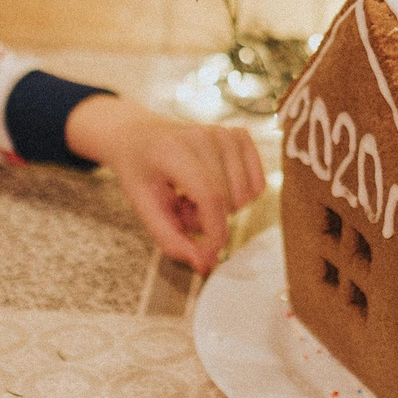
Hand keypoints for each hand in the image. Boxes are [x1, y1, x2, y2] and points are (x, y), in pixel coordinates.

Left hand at [67, 95, 264, 273]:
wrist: (140, 135)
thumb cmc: (141, 172)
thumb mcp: (144, 209)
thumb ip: (172, 240)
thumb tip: (205, 265)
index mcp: (174, 149)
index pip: (211, 196)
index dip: (214, 232)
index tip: (207, 253)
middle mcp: (205, 135)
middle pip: (230, 200)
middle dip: (208, 219)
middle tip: (182, 207)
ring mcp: (226, 132)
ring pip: (247, 196)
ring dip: (223, 207)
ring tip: (194, 195)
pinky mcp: (241, 135)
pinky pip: (258, 184)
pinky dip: (239, 194)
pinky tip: (215, 185)